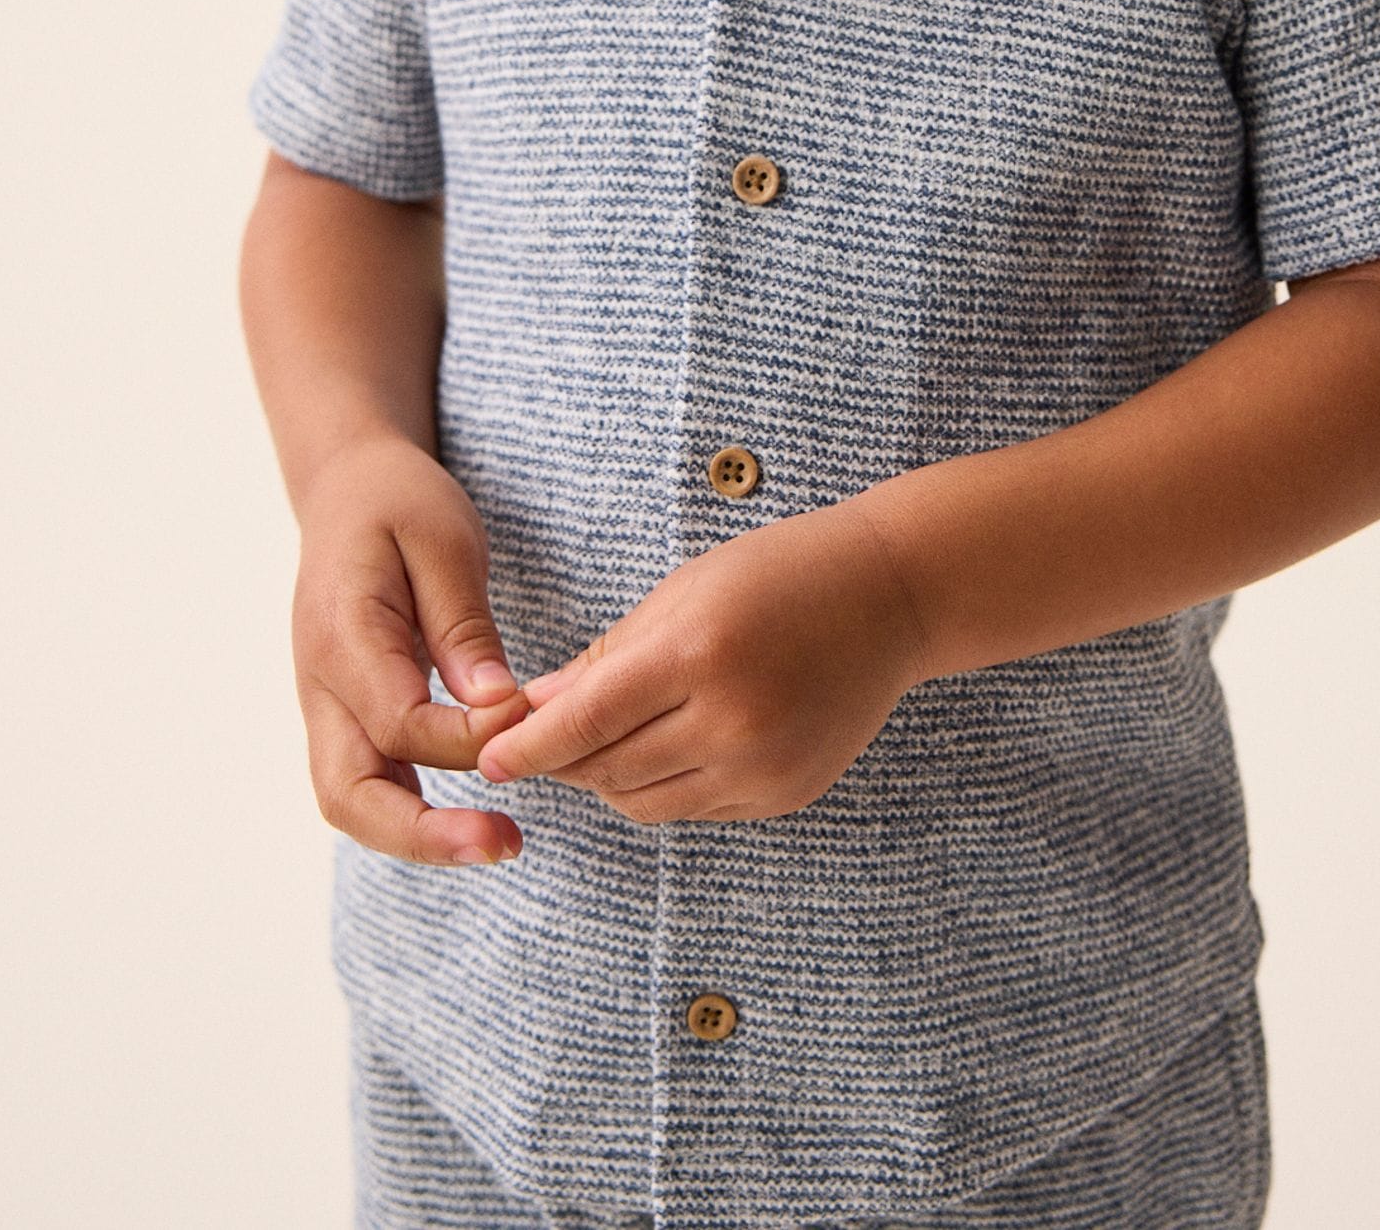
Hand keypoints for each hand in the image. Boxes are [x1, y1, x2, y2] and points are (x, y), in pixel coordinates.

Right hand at [292, 433, 532, 866]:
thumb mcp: (443, 540)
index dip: (467, 737)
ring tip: (500, 841)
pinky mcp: (344, 716)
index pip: (398, 722)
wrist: (346, 488)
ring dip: (418, 836)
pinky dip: (412, 811)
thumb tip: (497, 708)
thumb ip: (463, 628)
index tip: (531, 720)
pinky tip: (472, 818)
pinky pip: (368, 781)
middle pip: (348, 794)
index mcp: (341, 636)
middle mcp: (319, 685)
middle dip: (422, 834)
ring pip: (350, 801)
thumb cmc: (398, 504)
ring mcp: (324, 707)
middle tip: (503, 843)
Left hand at [476, 495, 930, 823]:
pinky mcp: (786, 795)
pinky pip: (697, 807)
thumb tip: (536, 709)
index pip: (586, 722)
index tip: (487, 759)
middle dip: (562, 760)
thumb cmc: (778, 572)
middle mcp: (733, 722)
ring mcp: (764, 767)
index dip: (528, 746)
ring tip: (598, 740)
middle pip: (608, 770)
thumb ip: (609, 656)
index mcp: (700, 655)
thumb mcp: (685, 590)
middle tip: (534, 739)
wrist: (892, 596)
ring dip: (608, 777)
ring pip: (646, 801)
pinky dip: (665, 785)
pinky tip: (668, 744)